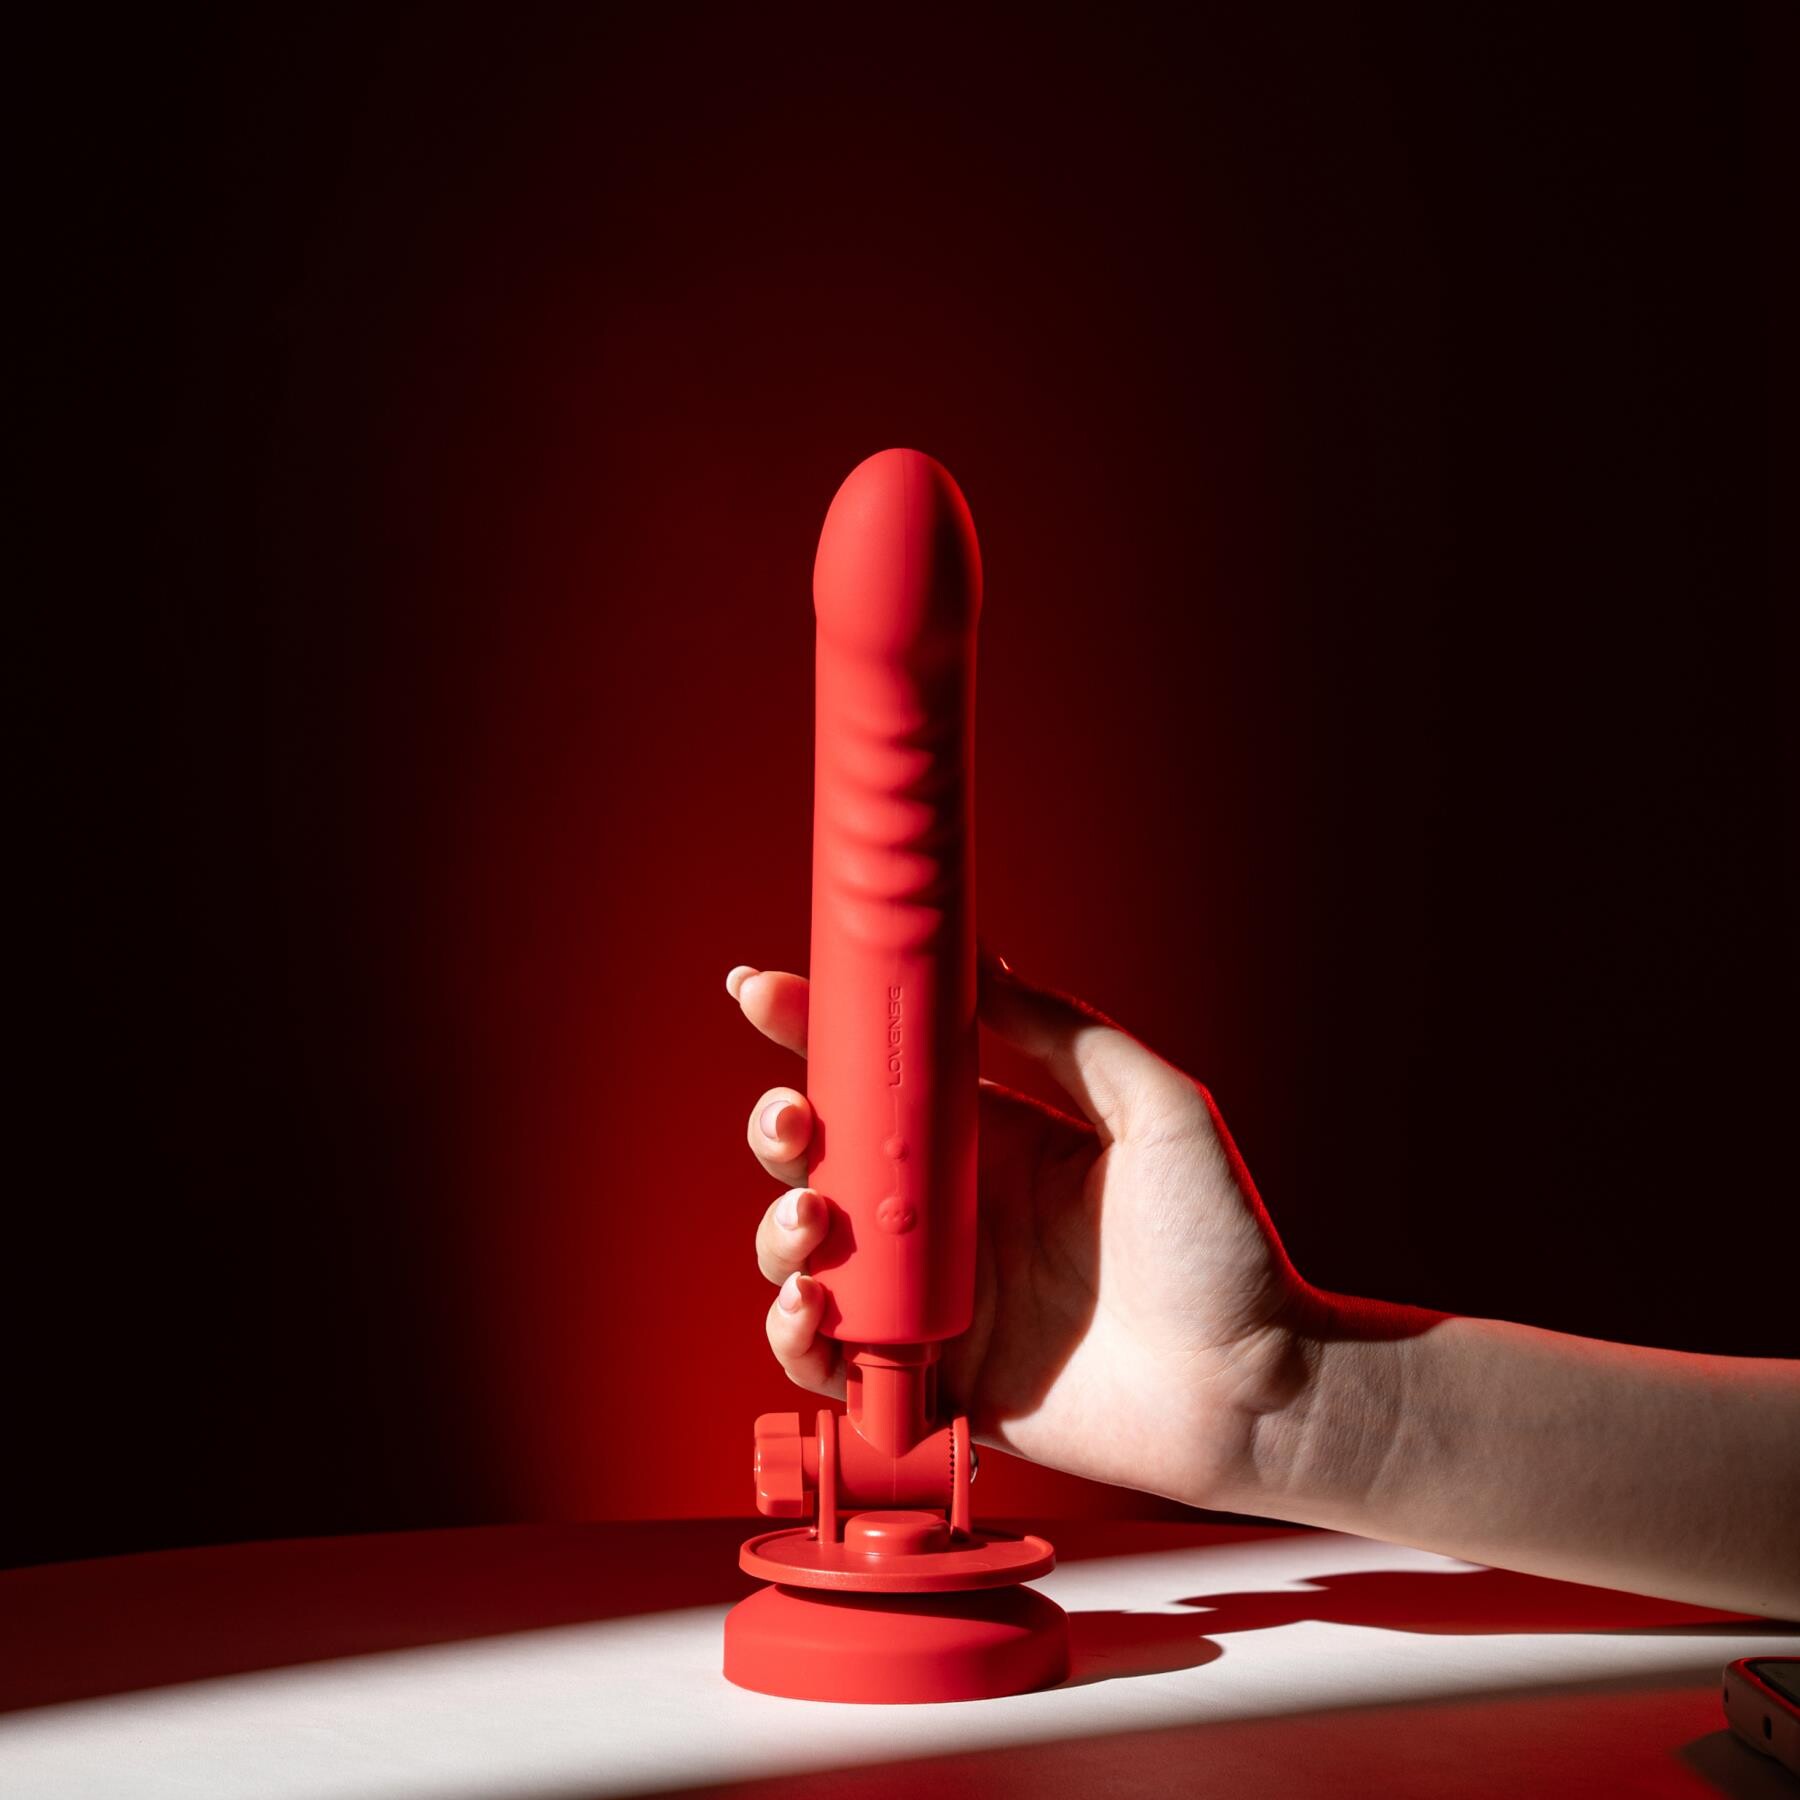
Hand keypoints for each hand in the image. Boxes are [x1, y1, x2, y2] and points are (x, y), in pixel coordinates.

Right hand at [727, 950, 1311, 1511]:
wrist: (1254, 1383)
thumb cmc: (1220, 1242)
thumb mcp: (1154, 1106)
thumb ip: (1062, 1031)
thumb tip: (978, 959)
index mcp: (989, 1141)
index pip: (881, 1075)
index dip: (813, 1031)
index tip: (764, 992)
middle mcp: (946, 1215)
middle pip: (825, 1161)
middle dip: (781, 1130)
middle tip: (791, 1122)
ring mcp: (931, 1298)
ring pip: (810, 1255)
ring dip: (780, 1231)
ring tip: (812, 1222)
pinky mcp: (930, 1379)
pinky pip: (834, 1360)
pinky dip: (797, 1337)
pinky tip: (813, 1310)